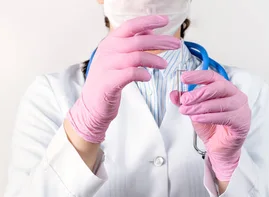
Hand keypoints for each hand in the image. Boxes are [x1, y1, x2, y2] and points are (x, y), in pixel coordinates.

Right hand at [68, 15, 180, 143]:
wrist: (92, 104)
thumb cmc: (109, 79)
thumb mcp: (118, 56)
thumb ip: (132, 42)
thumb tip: (150, 31)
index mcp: (111, 42)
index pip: (130, 26)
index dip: (148, 21)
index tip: (165, 20)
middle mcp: (108, 51)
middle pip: (138, 41)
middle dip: (160, 41)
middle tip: (176, 44)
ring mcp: (107, 66)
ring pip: (136, 57)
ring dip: (154, 59)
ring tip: (164, 65)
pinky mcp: (108, 82)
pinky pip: (130, 74)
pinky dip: (142, 73)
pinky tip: (148, 76)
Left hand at [169, 70, 250, 180]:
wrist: (220, 149)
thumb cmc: (212, 128)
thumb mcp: (195, 112)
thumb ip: (186, 103)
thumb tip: (174, 94)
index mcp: (225, 89)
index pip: (213, 76)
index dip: (198, 76)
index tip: (184, 77)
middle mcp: (236, 96)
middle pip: (219, 87)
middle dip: (200, 92)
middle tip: (185, 99)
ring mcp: (241, 108)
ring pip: (221, 102)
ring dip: (201, 106)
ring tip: (188, 111)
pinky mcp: (242, 122)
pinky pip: (225, 117)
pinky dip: (209, 117)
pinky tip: (198, 118)